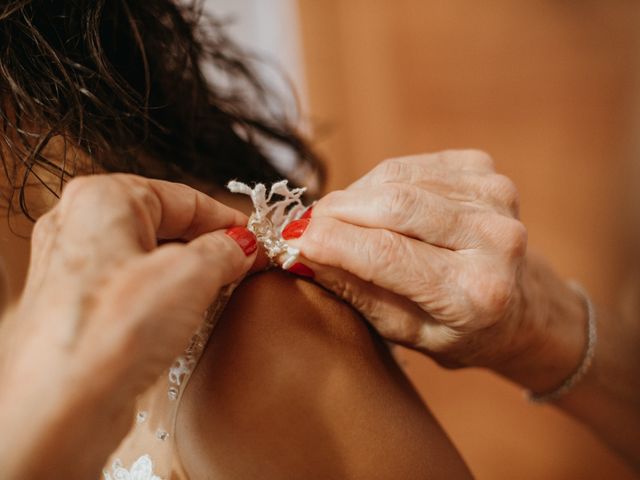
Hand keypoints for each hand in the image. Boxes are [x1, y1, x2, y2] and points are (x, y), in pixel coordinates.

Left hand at [0, 174, 257, 477]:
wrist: (60, 408)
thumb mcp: (191, 274)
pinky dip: (164, 296)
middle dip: (209, 247)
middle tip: (244, 267)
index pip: (184, 198)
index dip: (228, 220)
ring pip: (149, 258)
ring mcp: (76, 269)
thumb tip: (242, 246)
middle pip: (166, 225)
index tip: (257, 240)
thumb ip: (225, 250)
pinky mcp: (78, 307)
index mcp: (103, 199)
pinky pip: (134, 288)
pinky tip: (183, 315)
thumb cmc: (110, 333)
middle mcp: (80, 227)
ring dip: (188, 274)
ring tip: (219, 292)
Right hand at [284, 150, 578, 375]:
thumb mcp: (408, 334)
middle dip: (337, 210)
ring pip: (396, 178)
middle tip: (306, 224)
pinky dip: (382, 182)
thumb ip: (357, 290)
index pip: (386, 254)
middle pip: (393, 205)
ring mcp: (495, 197)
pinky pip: (410, 165)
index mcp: (476, 294)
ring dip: (356, 197)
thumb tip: (301, 249)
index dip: (330, 240)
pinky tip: (380, 206)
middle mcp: (496, 240)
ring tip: (343, 221)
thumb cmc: (459, 329)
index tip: (290, 237)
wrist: (521, 306)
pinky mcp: (486, 170)